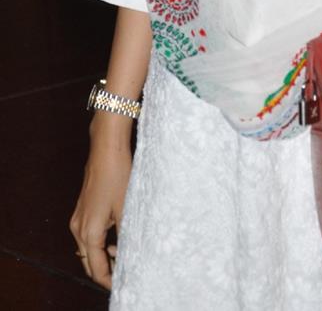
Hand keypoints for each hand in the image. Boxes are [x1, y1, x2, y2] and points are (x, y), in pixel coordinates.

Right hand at [69, 120, 132, 289]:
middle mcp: (77, 229)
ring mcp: (77, 219)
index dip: (109, 280)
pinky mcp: (81, 211)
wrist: (106, 149)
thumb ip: (127, 235)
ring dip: (103, 257)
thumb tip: (131, 254)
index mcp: (89, 233)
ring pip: (87, 250)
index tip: (124, 285)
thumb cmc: (118, 176)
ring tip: (124, 256)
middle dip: (105, 271)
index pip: (96, 269)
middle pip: (88, 263)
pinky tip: (116, 239)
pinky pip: (87, 237)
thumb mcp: (127, 208)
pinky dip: (99, 244)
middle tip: (126, 272)